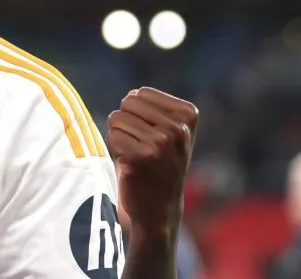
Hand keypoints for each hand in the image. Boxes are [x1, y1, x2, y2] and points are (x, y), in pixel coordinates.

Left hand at [107, 87, 197, 235]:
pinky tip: (130, 164)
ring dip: (119, 136)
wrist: (159, 208)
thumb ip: (154, 106)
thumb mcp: (172, 130)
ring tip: (136, 155)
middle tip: (141, 146)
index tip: (153, 135)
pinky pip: (111, 137)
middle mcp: (178, 127)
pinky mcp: (140, 157)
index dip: (138, 113)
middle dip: (126, 122)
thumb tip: (132, 94)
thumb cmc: (159, 163)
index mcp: (188, 114)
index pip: (141, 93)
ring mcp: (161, 142)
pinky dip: (114, 149)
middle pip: (127, 103)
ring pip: (116, 118)